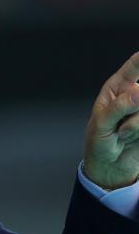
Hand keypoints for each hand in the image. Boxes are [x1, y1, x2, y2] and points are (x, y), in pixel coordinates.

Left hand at [83, 52, 138, 189]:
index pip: (134, 67)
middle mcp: (134, 95)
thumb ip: (120, 107)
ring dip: (135, 127)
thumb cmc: (99, 141)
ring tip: (123, 134)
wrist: (109, 165)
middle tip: (120, 126)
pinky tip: (132, 139)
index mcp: (117, 88)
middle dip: (133, 112)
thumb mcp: (102, 123)